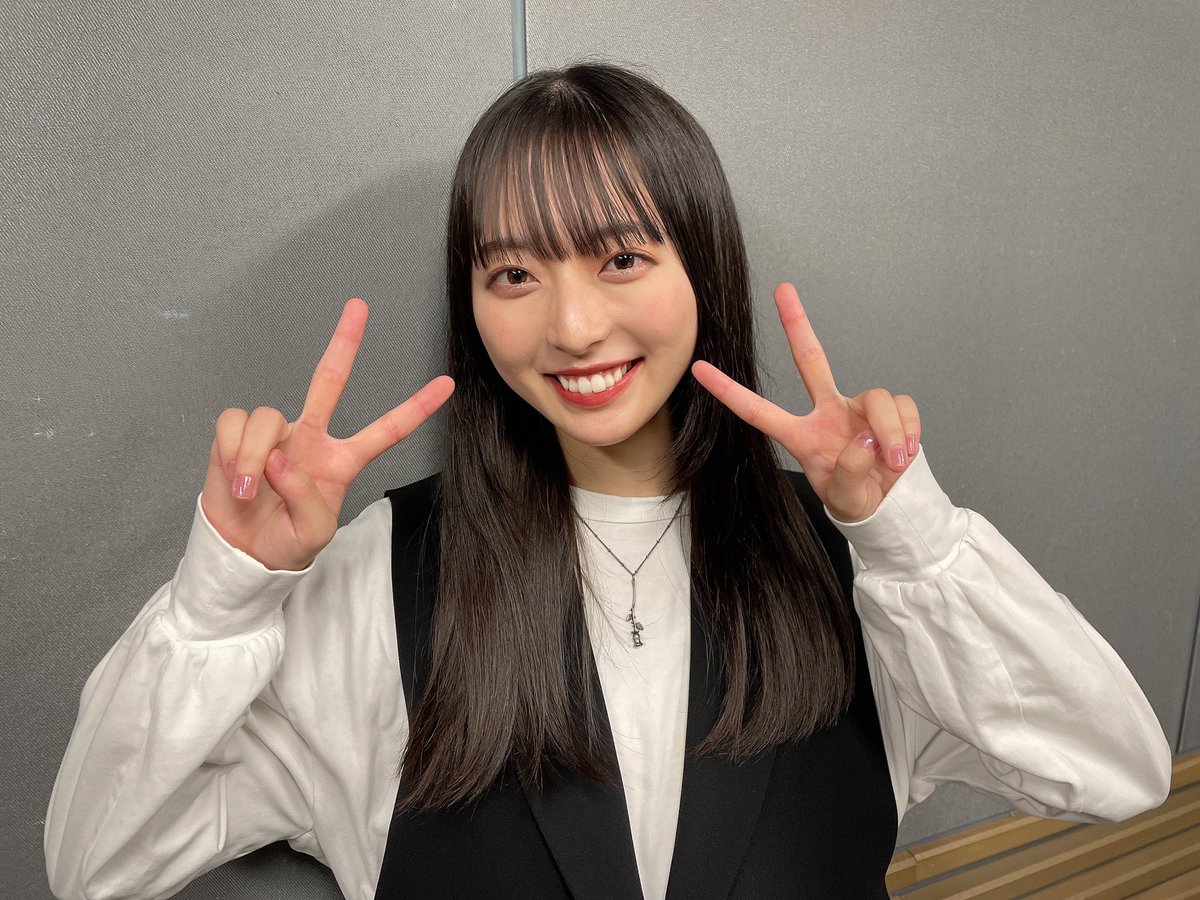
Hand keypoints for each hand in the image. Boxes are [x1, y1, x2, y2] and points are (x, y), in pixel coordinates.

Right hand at [200, 298, 453, 570]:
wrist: (243, 551)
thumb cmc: (285, 541)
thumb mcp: (313, 533)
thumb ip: (306, 497)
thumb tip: (282, 458)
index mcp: (342, 460)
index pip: (386, 430)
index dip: (416, 408)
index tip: (447, 384)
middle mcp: (311, 437)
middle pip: (328, 379)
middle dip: (345, 342)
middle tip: (359, 307)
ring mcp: (277, 434)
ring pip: (268, 415)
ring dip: (254, 455)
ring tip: (250, 489)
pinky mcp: (238, 435)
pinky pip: (235, 423)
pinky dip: (231, 451)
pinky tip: (233, 475)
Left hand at [692, 283, 919, 522]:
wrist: (891, 506)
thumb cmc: (857, 499)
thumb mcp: (846, 499)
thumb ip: (850, 474)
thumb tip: (865, 439)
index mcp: (802, 436)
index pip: (758, 411)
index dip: (728, 391)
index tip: (699, 368)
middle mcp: (828, 413)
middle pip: (811, 360)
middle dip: (797, 324)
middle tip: (783, 290)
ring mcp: (858, 409)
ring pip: (876, 398)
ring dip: (890, 431)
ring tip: (893, 462)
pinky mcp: (889, 410)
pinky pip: (903, 406)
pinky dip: (908, 430)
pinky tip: (904, 452)